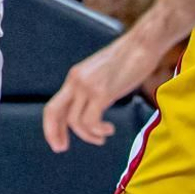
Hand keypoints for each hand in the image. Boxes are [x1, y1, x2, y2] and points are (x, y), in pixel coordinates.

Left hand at [43, 35, 156, 151]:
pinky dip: (98, 131)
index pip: (54, 104)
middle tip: (61, 149)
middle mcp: (76, 81)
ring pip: (75, 121)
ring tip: (102, 137)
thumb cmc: (129, 60)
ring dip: (88, 135)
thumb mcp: (103, 75)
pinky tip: (109, 130)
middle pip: (53, 111)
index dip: (52, 125)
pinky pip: (90, 121)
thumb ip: (94, 90)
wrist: (142, 44)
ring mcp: (87, 86)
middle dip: (54, 133)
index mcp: (75, 77)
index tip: (59, 141)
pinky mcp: (102, 92)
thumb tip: (93, 109)